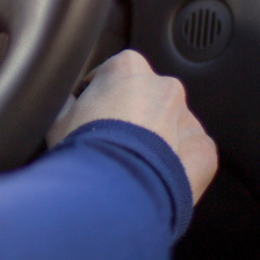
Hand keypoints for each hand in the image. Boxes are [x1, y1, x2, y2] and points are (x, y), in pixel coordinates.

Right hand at [47, 50, 217, 205]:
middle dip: (132, 118)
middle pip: (146, 98)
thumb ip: (67, 106)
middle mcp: (163, 86)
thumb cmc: (84, 152)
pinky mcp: (202, 148)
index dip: (99, 98)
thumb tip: (68, 106)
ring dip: (156, 141)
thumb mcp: (57, 122)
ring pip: (171, 125)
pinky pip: (190, 153)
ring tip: (132, 167)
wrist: (113, 192)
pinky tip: (156, 179)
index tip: (91, 117)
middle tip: (112, 145)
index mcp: (129, 68)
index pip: (112, 75)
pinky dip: (176, 164)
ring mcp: (186, 116)